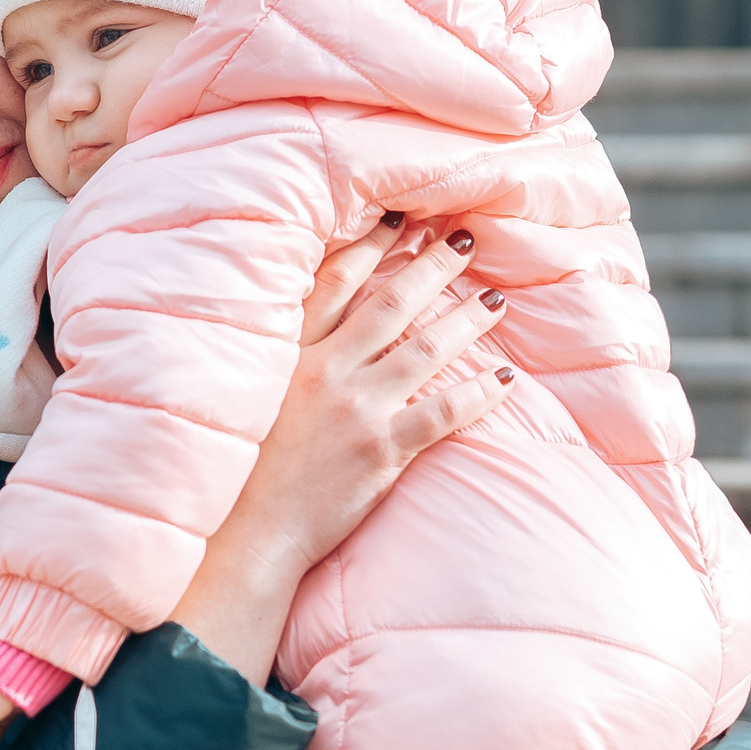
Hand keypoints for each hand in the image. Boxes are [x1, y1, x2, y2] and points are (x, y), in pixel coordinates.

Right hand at [170, 217, 514, 684]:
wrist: (247, 532)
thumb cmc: (246, 465)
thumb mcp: (255, 393)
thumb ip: (288, 354)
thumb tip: (320, 324)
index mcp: (292, 351)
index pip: (339, 280)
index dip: (374, 243)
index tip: (404, 217)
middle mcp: (326, 370)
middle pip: (392, 303)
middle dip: (433, 265)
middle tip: (465, 239)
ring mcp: (356, 410)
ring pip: (425, 349)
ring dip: (466, 321)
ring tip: (495, 304)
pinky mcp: (380, 451)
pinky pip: (443, 413)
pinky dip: (478, 395)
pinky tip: (503, 381)